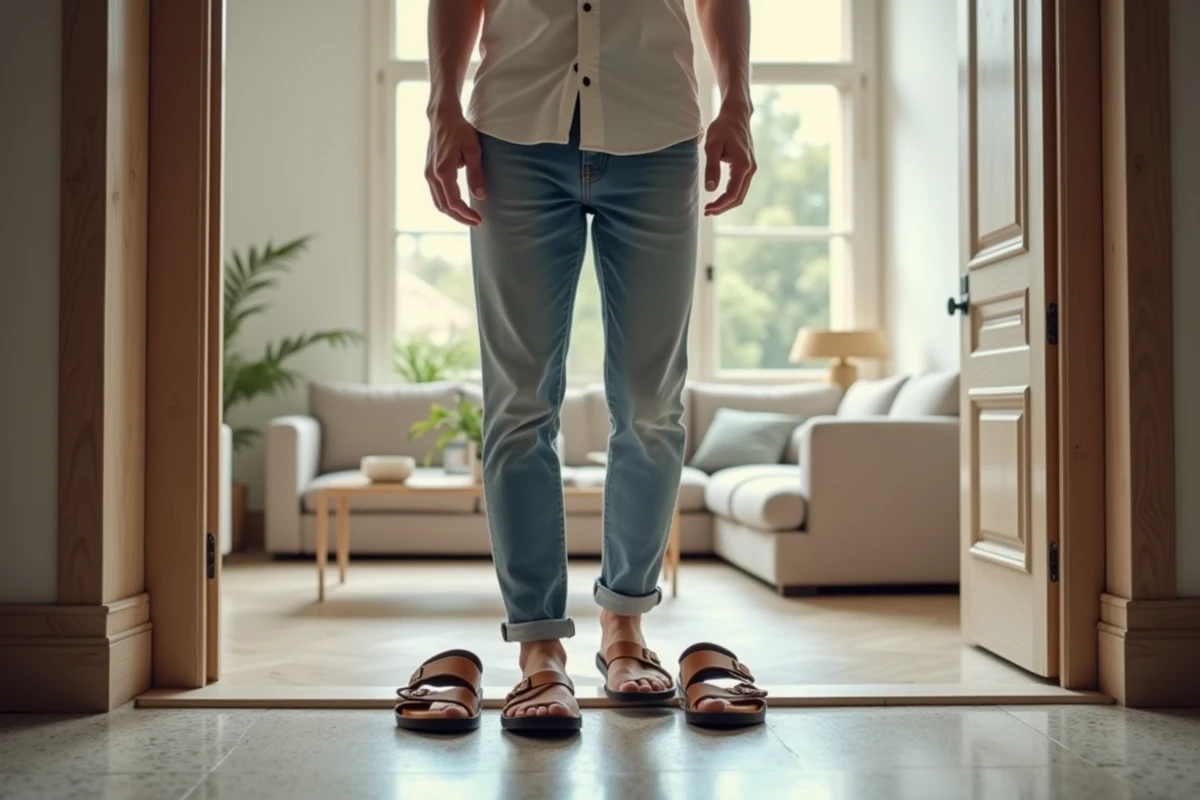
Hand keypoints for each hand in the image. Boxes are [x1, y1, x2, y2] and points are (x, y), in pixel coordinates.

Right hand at [425, 106, 485, 226]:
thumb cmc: (460, 130)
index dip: (466, 214)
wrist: (443, 117)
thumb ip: (476, 174)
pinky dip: (447, 204)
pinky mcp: (429, 172)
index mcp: (443, 171)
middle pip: (444, 207)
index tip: (479, 220)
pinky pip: (436, 194)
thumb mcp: (473, 150)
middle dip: (460, 218)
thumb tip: (481, 196)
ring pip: (438, 202)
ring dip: (453, 213)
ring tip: (469, 217)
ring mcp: (428, 174)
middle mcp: (432, 175)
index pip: (453, 202)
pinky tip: (459, 206)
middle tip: (477, 222)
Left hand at [703, 102, 755, 215]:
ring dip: (727, 203)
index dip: (719, 205)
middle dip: (723, 208)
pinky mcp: (748, 167)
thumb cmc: (722, 127)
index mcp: (742, 165)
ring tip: (711, 208)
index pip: (732, 193)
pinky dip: (730, 195)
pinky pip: (741, 187)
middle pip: (738, 198)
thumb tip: (710, 189)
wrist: (736, 115)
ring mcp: (751, 168)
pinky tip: (718, 197)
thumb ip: (711, 167)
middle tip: (706, 212)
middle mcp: (750, 169)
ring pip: (741, 194)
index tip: (707, 209)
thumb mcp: (712, 145)